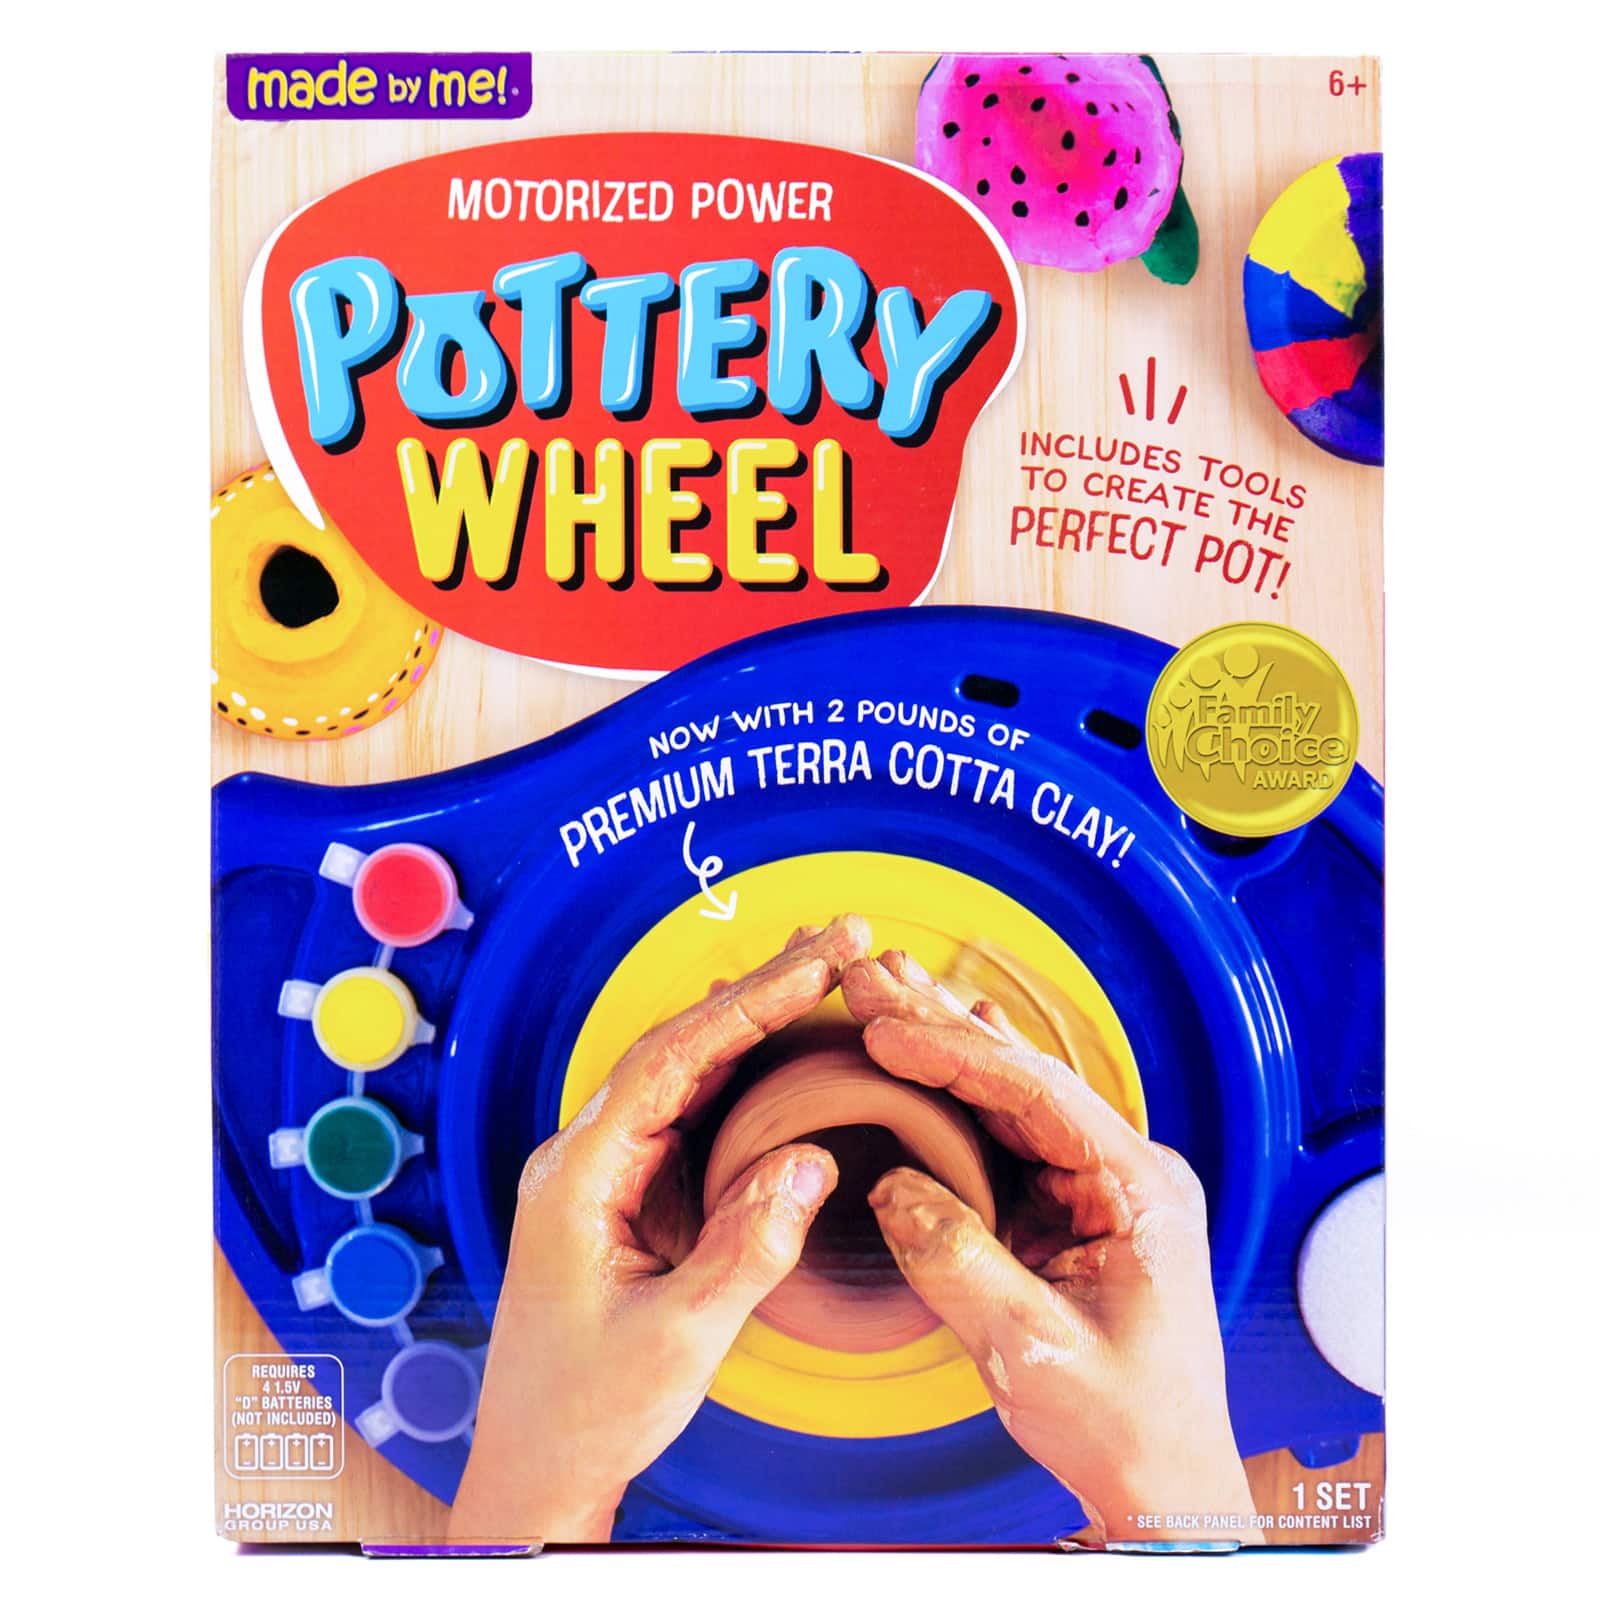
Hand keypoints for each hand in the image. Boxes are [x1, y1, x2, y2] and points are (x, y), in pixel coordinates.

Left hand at [449, 916, 869, 1542]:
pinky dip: (747, 1072)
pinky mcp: (632, 1193)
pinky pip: (694, 1113)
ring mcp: (609, 1171)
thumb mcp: (677, 1340)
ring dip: (758, 1020)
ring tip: (828, 968)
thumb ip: (745, 1250)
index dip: (752, 1003)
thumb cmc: (590, 1411)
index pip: (673, 1060)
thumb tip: (811, 1163)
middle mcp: (589, 1154)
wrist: (538, 1467)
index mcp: (581, 1174)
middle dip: (765, 988)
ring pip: (689, 1071)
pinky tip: (783, 1043)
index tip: (821, 962)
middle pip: (683, 1046)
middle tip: (843, 936)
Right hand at [841, 950, 1257, 1543]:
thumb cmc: (1121, 1422)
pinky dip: (956, 1088)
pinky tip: (936, 1039)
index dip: (954, 1053)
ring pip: (1007, 1095)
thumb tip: (894, 1188)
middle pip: (1019, 1076)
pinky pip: (1004, 1132)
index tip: (884, 1028)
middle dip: (940, 1024)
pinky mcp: (1061, 1208)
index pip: (1036, 1092)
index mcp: (1136, 1186)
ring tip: (883, 988)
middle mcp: (1119, 1169)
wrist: (1157, 1481)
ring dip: (943, 1043)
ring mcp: (1090, 1185)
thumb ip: (960, 1264)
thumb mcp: (1032, 1350)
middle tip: (868, 976)